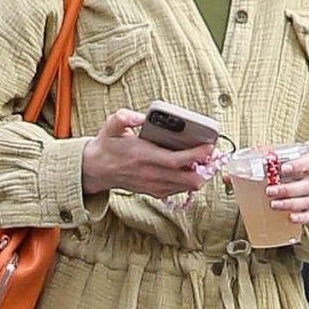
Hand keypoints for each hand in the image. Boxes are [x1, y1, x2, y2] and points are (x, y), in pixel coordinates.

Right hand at [81, 110, 216, 199]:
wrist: (96, 169)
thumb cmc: (108, 146)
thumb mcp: (111, 126)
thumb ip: (123, 118)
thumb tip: (140, 116)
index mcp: (143, 156)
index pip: (176, 160)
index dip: (196, 155)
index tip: (209, 147)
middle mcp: (150, 174)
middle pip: (188, 179)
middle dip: (206, 169)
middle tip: (213, 155)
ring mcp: (154, 185)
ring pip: (187, 187)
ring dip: (201, 175)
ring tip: (206, 161)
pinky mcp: (155, 191)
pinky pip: (180, 190)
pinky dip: (190, 180)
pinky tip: (193, 168)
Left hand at [265, 145, 308, 225]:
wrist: (306, 172)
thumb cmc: (293, 162)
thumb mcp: (286, 154)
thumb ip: (272, 153)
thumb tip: (255, 152)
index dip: (298, 166)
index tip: (283, 169)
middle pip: (308, 186)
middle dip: (288, 190)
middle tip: (269, 191)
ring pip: (308, 201)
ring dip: (290, 204)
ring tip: (273, 205)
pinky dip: (301, 217)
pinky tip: (290, 217)